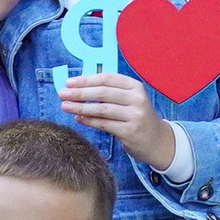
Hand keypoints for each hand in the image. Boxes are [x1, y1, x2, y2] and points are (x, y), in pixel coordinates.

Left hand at [60, 73, 174, 167]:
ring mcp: (135, 116)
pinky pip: (104, 124)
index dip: (86, 80)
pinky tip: (78, 118)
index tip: (69, 82)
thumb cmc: (137, 117)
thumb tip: (78, 88)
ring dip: (80, 107)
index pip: (107, 78)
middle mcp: (137, 99)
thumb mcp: (129, 100)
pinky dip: (89, 121)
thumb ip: (109, 92)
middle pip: (103, 93)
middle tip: (62, 94)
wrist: (158, 141)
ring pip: (102, 109)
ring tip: (65, 106)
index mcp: (135, 86)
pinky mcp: (130, 131)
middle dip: (80, 93)